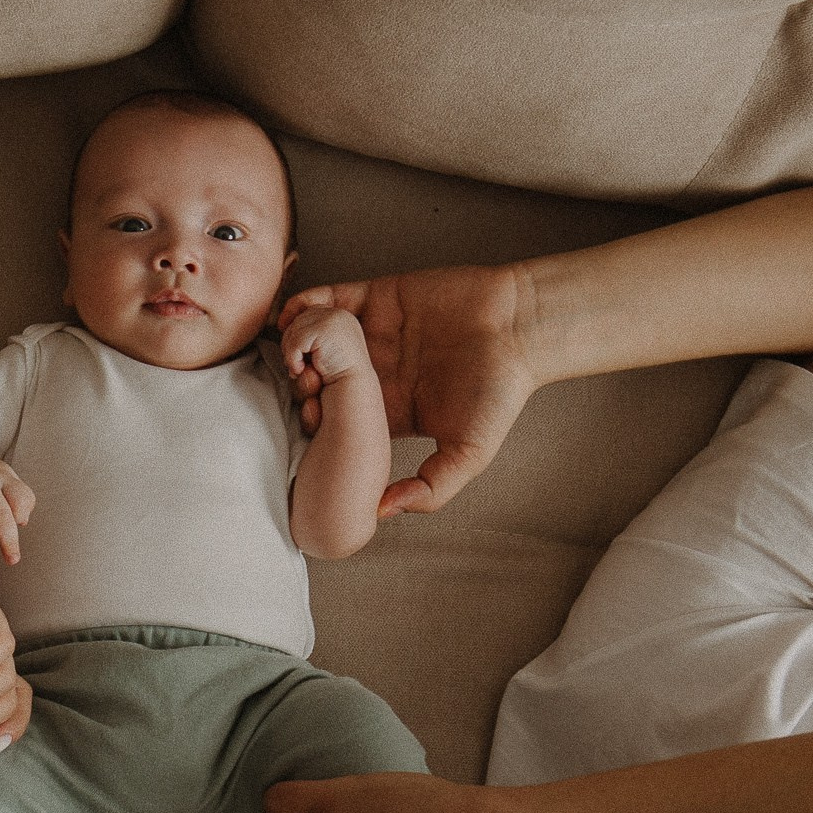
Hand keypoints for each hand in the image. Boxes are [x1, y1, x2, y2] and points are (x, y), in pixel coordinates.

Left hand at [279, 262, 538, 515]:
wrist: (520, 328)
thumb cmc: (500, 391)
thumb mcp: (470, 454)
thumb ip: (430, 487)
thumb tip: (379, 514)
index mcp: (388, 411)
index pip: (334, 420)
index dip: (313, 421)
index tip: (307, 419)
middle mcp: (375, 372)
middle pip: (317, 378)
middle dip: (297, 380)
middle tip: (296, 380)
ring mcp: (373, 335)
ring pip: (316, 339)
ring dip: (296, 341)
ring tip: (292, 348)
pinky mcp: (377, 298)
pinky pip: (331, 299)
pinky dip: (308, 304)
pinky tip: (296, 314)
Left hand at [279, 304, 371, 409]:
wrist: (352, 392)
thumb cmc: (335, 378)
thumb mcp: (324, 350)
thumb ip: (310, 335)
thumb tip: (282, 323)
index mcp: (341, 317)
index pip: (308, 313)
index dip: (295, 331)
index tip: (295, 352)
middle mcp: (339, 314)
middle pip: (298, 321)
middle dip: (291, 344)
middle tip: (297, 366)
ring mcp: (333, 319)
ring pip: (294, 330)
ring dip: (291, 354)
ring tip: (301, 370)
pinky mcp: (324, 329)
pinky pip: (295, 341)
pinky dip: (292, 358)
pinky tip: (302, 371)